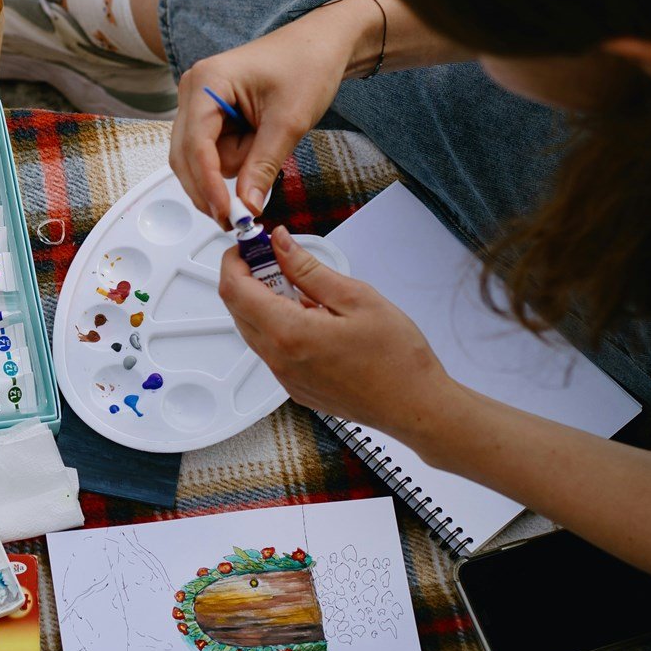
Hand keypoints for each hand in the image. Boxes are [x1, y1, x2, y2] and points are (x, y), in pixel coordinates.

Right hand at [170, 0, 375, 224]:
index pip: (195, 145)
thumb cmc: (307, 65)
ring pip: (201, 158)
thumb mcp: (288, 122)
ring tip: (267, 140)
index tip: (226, 214)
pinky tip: (258, 140)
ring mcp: (200, 102)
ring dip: (233, 164)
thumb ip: (263, 166)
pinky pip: (214, 151)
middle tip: (241, 214)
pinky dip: (236, 157)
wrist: (322, 45)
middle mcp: (194, 90)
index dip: (207, 184)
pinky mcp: (211, 114)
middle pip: (186, 156)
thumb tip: (247, 205)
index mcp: (207, 82)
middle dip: (214, 182)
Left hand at [219, 226, 464, 439]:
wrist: (416, 406)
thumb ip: (308, 269)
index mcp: (289, 333)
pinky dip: (278, 325)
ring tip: (302, 287)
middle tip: (278, 257)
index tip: (253, 245)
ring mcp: (285, 377)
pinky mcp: (295, 387)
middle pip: (237, 309)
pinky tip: (311, 316)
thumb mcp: (356, 298)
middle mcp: (279, 359)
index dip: (235, 260)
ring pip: (252, 329)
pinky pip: (271, 349)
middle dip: (248, 277)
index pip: (234, 289)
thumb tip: (281, 244)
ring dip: (263, 301)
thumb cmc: (397, 359)